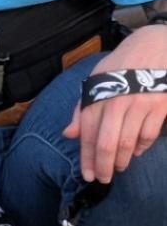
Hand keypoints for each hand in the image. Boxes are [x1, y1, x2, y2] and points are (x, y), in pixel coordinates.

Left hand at [63, 25, 166, 182]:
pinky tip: (135, 152)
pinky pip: (148, 135)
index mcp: (97, 95)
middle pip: (107, 144)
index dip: (86, 158)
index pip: (88, 134)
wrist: (154, 46)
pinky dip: (141, 148)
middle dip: (103, 166)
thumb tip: (68, 134)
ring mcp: (140, 105)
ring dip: (121, 161)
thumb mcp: (95, 80)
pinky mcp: (160, 106)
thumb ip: (81, 109)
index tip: (87, 175)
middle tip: (102, 179)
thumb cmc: (120, 66)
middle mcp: (116, 102)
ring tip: (117, 168)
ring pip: (128, 143)